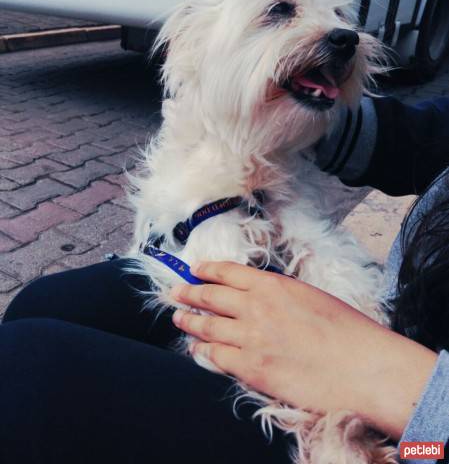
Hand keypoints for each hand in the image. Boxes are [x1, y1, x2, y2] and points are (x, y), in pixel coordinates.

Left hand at [170, 261, 436, 438]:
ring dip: (189, 321)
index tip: (194, 270)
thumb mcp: (310, 296)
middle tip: (175, 292)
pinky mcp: (250, 369)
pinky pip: (216, 357)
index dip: (207, 270)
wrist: (361, 367)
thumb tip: (260, 297)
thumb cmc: (347, 330)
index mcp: (272, 285)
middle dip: (189, 293)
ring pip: (207, 326)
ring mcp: (250, 338)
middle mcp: (254, 307)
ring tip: (178, 318)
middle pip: (210, 297)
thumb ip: (279, 295)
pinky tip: (196, 349)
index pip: (228, 272)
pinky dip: (202, 351)